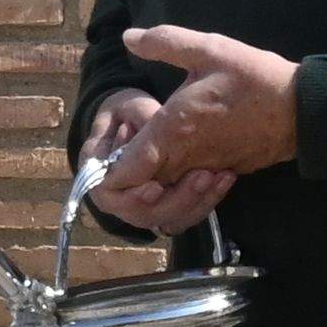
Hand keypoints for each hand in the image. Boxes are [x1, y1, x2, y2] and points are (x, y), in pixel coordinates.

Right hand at [76, 90, 218, 235]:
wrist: (140, 122)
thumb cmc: (128, 113)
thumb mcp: (129, 107)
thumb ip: (140, 119)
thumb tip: (155, 132)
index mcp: (100, 175)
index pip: (111, 198)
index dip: (133, 198)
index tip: (156, 187)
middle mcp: (122, 200)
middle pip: (147, 215)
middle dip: (178, 199)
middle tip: (203, 175)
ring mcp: (148, 207)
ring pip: (172, 220)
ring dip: (198, 202)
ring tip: (220, 176)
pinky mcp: (171, 208)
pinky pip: (190, 214)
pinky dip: (209, 200)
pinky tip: (226, 177)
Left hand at [108, 25, 303, 207]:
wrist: (303, 110)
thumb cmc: (255, 79)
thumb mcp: (209, 49)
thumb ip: (165, 42)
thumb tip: (129, 37)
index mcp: (173, 131)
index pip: (126, 171)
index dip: (107, 174)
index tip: (100, 159)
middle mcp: (186, 158)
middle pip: (141, 186)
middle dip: (125, 177)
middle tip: (118, 149)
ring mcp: (206, 169)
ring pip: (165, 188)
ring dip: (151, 179)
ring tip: (144, 152)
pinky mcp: (224, 173)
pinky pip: (189, 185)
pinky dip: (177, 179)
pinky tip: (178, 153)